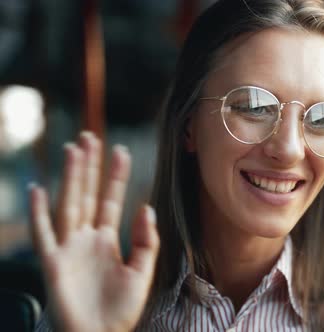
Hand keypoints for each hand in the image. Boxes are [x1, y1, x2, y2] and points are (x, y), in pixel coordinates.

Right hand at [28, 132, 159, 331]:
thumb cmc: (121, 310)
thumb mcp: (142, 272)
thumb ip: (146, 240)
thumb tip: (145, 207)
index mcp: (107, 240)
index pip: (111, 200)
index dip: (116, 176)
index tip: (121, 150)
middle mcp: (86, 239)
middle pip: (87, 194)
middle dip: (89, 167)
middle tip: (91, 137)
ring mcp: (68, 249)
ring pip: (68, 204)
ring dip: (70, 178)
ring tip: (73, 150)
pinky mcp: (53, 264)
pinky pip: (44, 234)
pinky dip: (38, 213)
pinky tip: (38, 190)